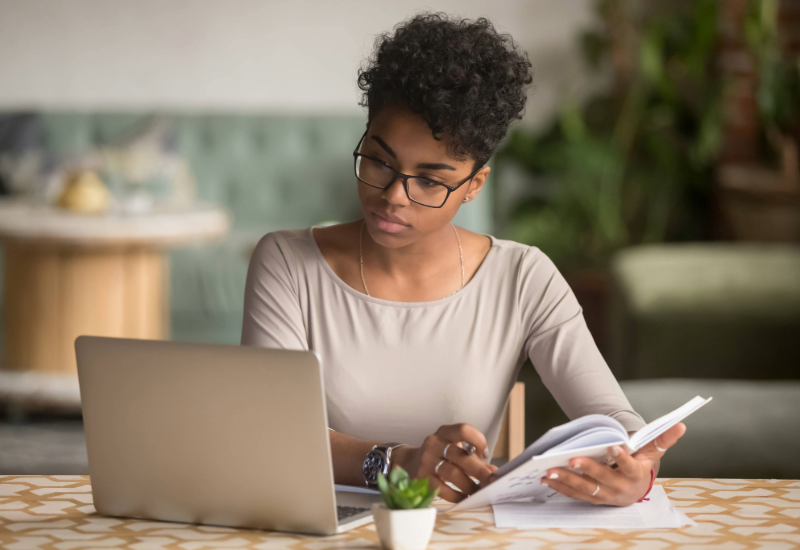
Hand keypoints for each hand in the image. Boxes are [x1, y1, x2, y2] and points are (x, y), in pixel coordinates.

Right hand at [392, 423, 498, 502]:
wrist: (409, 462)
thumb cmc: (439, 455)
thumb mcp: (453, 449)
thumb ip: (473, 458)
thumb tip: (493, 471)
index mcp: (445, 432)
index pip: (463, 430)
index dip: (477, 440)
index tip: (484, 454)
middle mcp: (434, 443)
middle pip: (460, 455)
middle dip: (479, 470)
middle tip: (491, 482)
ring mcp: (426, 460)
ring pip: (452, 473)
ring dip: (469, 485)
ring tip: (478, 492)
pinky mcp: (422, 477)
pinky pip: (442, 488)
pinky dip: (456, 495)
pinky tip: (464, 498)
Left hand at [540, 422, 685, 505]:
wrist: (635, 490)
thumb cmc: (641, 465)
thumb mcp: (652, 452)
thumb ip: (663, 438)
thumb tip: (681, 424)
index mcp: (636, 474)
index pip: (630, 466)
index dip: (622, 457)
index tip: (613, 446)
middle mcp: (620, 488)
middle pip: (602, 479)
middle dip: (586, 469)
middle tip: (571, 459)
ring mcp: (605, 495)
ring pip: (585, 489)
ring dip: (567, 480)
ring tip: (550, 470)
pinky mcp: (592, 498)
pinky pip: (575, 494)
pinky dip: (560, 487)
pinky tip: (547, 479)